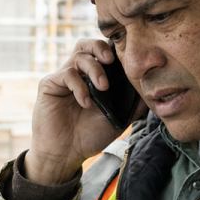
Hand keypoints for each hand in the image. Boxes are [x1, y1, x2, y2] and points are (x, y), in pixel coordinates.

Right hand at [25, 39, 126, 185]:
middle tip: (111, 60)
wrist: (66, 154)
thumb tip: (150, 90)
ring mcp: (63, 78)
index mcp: (92, 78)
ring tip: (103, 87)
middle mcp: (77, 74)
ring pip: (78, 55)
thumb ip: (133, 104)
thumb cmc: (89, 136)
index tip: (126, 60)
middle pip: (86, 45)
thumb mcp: (118, 119)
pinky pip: (66, 74)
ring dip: (94, 69)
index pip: (101, 53)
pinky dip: (79, 86)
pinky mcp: (49, 85)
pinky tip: (86, 102)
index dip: (113, 50)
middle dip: (101, 47)